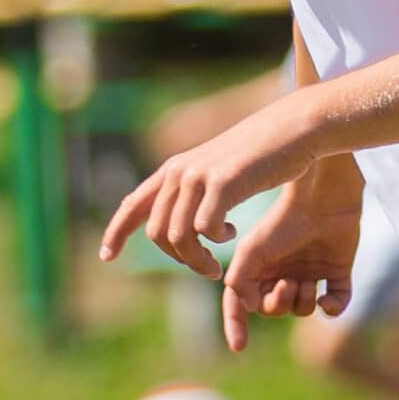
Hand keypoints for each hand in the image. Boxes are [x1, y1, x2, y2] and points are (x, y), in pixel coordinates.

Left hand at [100, 105, 318, 279]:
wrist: (292, 129)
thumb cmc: (263, 154)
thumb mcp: (221, 172)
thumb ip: (200, 193)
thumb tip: (190, 224)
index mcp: (174, 170)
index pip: (132, 204)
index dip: (115, 232)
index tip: (106, 256)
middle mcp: (179, 172)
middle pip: (157, 232)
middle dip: (179, 260)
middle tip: (208, 270)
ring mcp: (199, 176)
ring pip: (178, 236)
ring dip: (197, 260)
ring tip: (218, 266)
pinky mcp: (223, 183)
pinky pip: (204, 228)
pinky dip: (217, 241)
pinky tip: (233, 232)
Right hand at [217, 182, 362, 353]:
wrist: (322, 202)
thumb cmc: (282, 223)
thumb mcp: (251, 251)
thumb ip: (240, 281)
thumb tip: (249, 308)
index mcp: (258, 268)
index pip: (242, 304)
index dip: (236, 326)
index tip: (238, 347)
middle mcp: (282, 272)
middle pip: (274, 310)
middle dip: (279, 304)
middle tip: (287, 284)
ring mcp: (310, 273)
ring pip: (303, 310)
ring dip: (303, 302)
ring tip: (306, 281)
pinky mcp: (338, 273)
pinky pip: (336, 305)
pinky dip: (333, 307)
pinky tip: (328, 298)